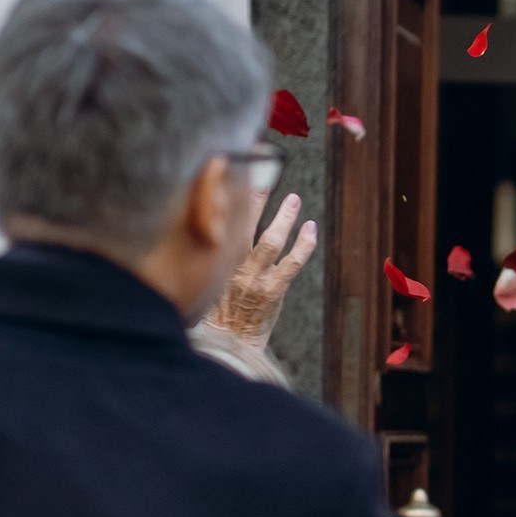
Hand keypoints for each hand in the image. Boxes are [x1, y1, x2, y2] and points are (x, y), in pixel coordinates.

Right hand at [205, 191, 317, 344]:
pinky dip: (304, 244)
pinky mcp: (273, 291)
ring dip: (283, 217)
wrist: (228, 342)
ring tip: (293, 198)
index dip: (225, 197)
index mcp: (210, 260)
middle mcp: (230, 266)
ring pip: (270, 240)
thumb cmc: (217, 308)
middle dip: (253, 197)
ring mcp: (254, 279)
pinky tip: (310, 229)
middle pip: (240, 222)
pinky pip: (293, 262)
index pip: (217, 220)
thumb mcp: (205, 276)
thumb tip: (216, 220)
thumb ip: (213, 252)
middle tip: (262, 174)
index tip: (233, 176)